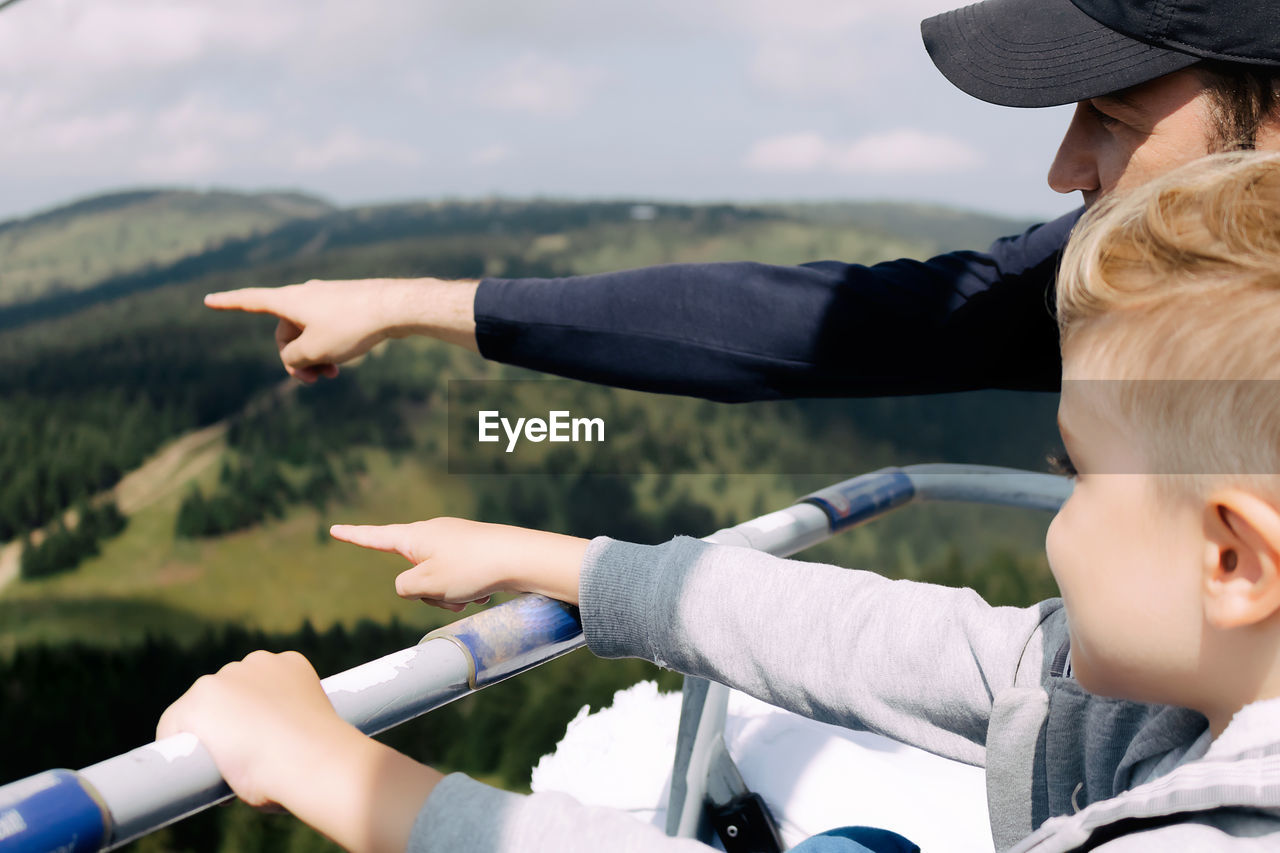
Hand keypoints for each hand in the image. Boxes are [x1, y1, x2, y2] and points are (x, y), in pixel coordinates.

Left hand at [158, 651, 443, 852]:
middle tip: (239, 759)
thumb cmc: (324, 755)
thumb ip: (295, 727)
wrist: (309, 756)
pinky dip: (177, 742)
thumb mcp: (315, 726)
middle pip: (226, 693)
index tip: (260, 740)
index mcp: (288, 664)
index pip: (256, 688)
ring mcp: (223, 678)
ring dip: (205, 732)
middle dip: (228, 721)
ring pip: (200, 708)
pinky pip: (174, 724)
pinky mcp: (197, 700)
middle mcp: (254, 662)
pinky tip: (190, 765)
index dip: (254, 717)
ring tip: (217, 767)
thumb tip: (293, 759)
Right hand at [204, 277, 478, 382]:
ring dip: (314, 356)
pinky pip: (327, 329)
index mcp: (289, 300)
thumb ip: (293, 358)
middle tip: (314, 380)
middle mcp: (305, 294)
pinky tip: (345, 361)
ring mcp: (327, 298)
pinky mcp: (347, 304)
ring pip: (308, 333)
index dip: (228, 303)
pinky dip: (330, 347)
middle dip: (294, 358)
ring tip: (332, 375)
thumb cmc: (352, 326)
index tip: (207, 299)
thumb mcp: (314, 350)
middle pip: (285, 331)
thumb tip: (295, 357)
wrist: (396, 306)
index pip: (250, 300)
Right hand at [330, 517, 588, 608]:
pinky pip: (458, 581)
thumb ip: (405, 586)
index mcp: (414, 537)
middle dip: (426, 594)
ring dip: (449, 597)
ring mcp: (454, 542)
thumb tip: (412, 584)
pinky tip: (486, 592)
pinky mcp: (473, 551)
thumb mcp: (425, 584)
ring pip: (436, 582)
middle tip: (450, 595)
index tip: (334, 528)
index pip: (375, 537)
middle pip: (412, 573)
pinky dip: (467, 592)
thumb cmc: (471, 569)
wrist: (520, 558)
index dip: (353, 537)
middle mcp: (432, 534)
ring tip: (471, 594)